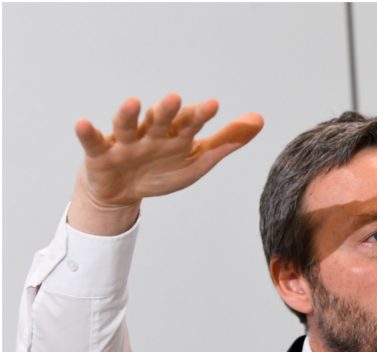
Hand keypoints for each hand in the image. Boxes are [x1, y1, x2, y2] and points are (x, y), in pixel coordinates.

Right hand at [68, 94, 263, 234]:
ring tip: (133, 103)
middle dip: (166, 111)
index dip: (200, 116)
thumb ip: (227, 142)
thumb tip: (259, 120)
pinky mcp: (101, 153)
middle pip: (160, 120)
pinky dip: (87, 133)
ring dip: (129, 115)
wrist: (124, 193)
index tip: (214, 106)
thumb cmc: (162, 171)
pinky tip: (83, 123)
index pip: (189, 123)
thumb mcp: (198, 161)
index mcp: (176, 136)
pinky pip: (93, 141)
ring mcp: (125, 142)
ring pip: (127, 125)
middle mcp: (151, 133)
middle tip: (175, 99)